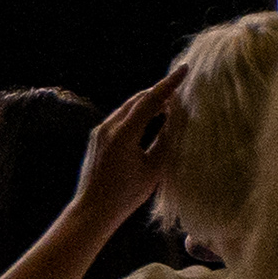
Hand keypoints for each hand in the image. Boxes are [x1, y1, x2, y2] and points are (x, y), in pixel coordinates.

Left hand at [72, 68, 186, 229]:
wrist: (93, 209)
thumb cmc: (125, 195)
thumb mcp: (154, 169)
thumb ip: (166, 142)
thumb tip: (178, 121)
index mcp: (123, 133)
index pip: (150, 100)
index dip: (169, 84)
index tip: (184, 69)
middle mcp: (108, 127)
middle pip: (138, 100)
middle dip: (160, 91)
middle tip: (182, 87)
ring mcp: (100, 131)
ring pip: (128, 108)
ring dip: (149, 102)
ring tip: (170, 102)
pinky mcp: (98, 137)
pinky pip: (121, 118)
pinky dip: (138, 113)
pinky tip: (152, 117)